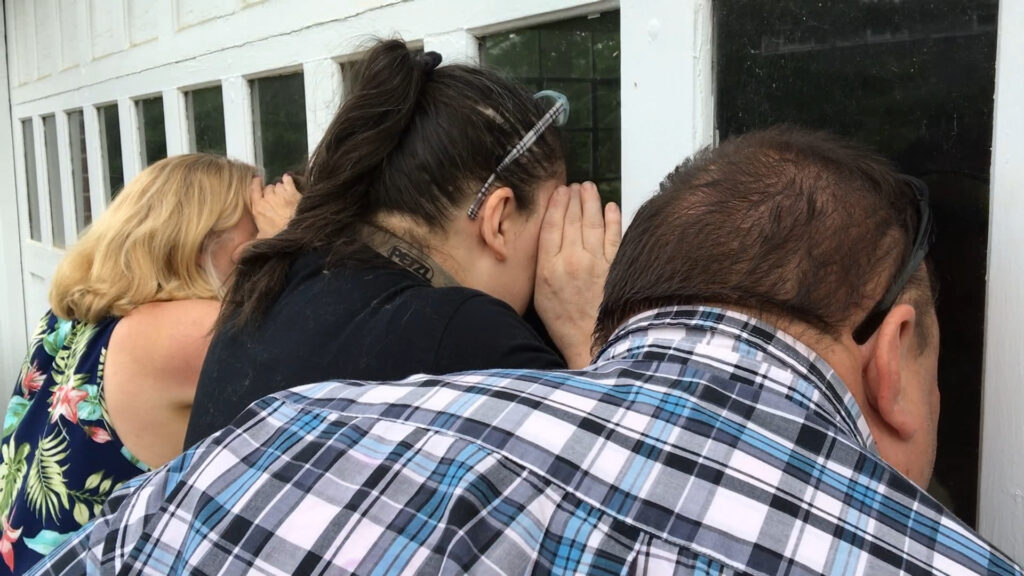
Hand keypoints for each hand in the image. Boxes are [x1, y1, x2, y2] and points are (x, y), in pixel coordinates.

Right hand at [251, 174, 300, 238]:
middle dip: (271, 192)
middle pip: (268, 188)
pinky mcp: (292, 192)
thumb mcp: (262, 239)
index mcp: (258, 208)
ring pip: (278, 185)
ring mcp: (280, 194)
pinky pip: (287, 181)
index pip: (253, 191)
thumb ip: (251, 242)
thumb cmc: (279, 236)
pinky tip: (288, 179)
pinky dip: (288, 180)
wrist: (297, 232)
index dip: (255, 184)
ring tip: (284, 195)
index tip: (257, 180)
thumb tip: (236, 256)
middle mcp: (267, 198)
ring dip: (280, 188)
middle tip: (276, 198)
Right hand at [534, 182, 620, 368]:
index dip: (556, 205)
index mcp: (549, 267)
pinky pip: (614, 236)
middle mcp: (572, 261)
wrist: (590, 340)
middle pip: (572, 220)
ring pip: (593, 223)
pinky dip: (612, 219)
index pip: (552, 226)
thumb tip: (548, 236)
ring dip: (591, 202)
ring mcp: (596, 262)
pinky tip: (611, 207)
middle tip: (575, 185)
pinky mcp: (615, 267)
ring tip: (589, 188)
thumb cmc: (562, 319)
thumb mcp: (540, 292)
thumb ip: (543, 263)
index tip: (559, 191)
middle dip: (574, 198)